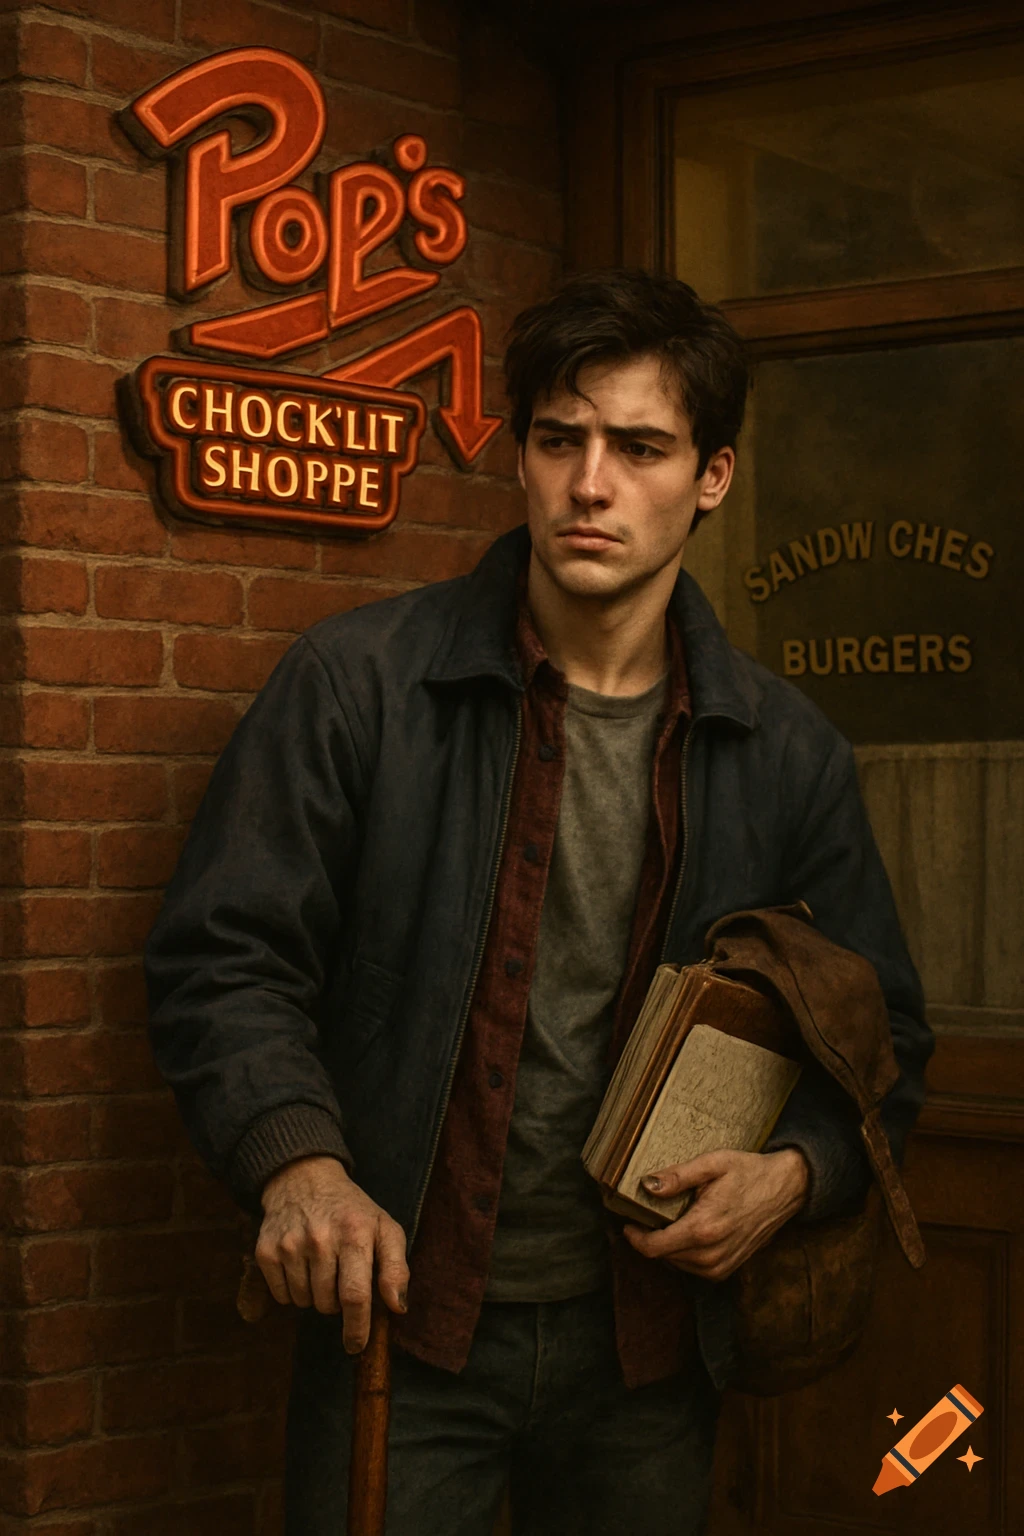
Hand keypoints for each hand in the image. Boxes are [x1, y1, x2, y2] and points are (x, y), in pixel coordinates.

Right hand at [256, 1155, 408, 1351]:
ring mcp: (290, 1244)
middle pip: (328, 1304)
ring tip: (321, 1267)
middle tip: (340, 1276)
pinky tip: (300, 1265)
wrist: (306, 1179)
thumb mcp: (385, 1228)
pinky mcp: (266, 1250)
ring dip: (314, 1296)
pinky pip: (281, 1295)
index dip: (357, 1327)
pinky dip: (292, 1290)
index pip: (355, 1296)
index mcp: (355, 1234)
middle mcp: (320, 1238)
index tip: (356, 1345)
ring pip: (304, 1302)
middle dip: (337, 1303)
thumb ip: (396, 1269)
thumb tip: (398, 1308)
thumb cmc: (352, 1211)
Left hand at [623, 1147, 808, 1282]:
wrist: (785, 1190)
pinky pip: (692, 1268)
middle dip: (650, 1237)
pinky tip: (688, 1230)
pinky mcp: (726, 1270)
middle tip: (648, 1214)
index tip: (627, 1222)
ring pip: (676, 1264)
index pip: (653, 1248)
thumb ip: (677, 1177)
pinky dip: (683, 1253)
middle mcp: (711, 1255)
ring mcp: (720, 1266)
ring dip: (667, 1246)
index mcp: (704, 1229)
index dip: (634, 1237)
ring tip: (671, 1219)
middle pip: (662, 1256)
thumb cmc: (748, 1172)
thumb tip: (646, 1186)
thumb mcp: (712, 1164)